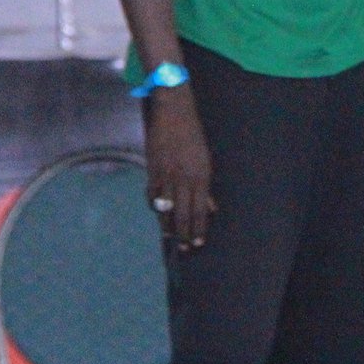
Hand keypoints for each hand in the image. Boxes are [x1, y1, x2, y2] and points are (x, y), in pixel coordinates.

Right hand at [144, 89, 215, 249]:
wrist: (175, 114)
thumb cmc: (193, 137)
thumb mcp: (205, 161)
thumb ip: (206, 187)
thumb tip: (211, 208)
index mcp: (201, 176)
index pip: (200, 210)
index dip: (199, 228)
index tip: (198, 242)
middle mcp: (184, 178)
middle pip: (184, 213)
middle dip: (185, 233)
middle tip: (186, 249)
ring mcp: (167, 175)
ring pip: (166, 208)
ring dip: (168, 226)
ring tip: (170, 238)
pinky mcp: (152, 169)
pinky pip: (152, 194)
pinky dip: (155, 207)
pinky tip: (158, 214)